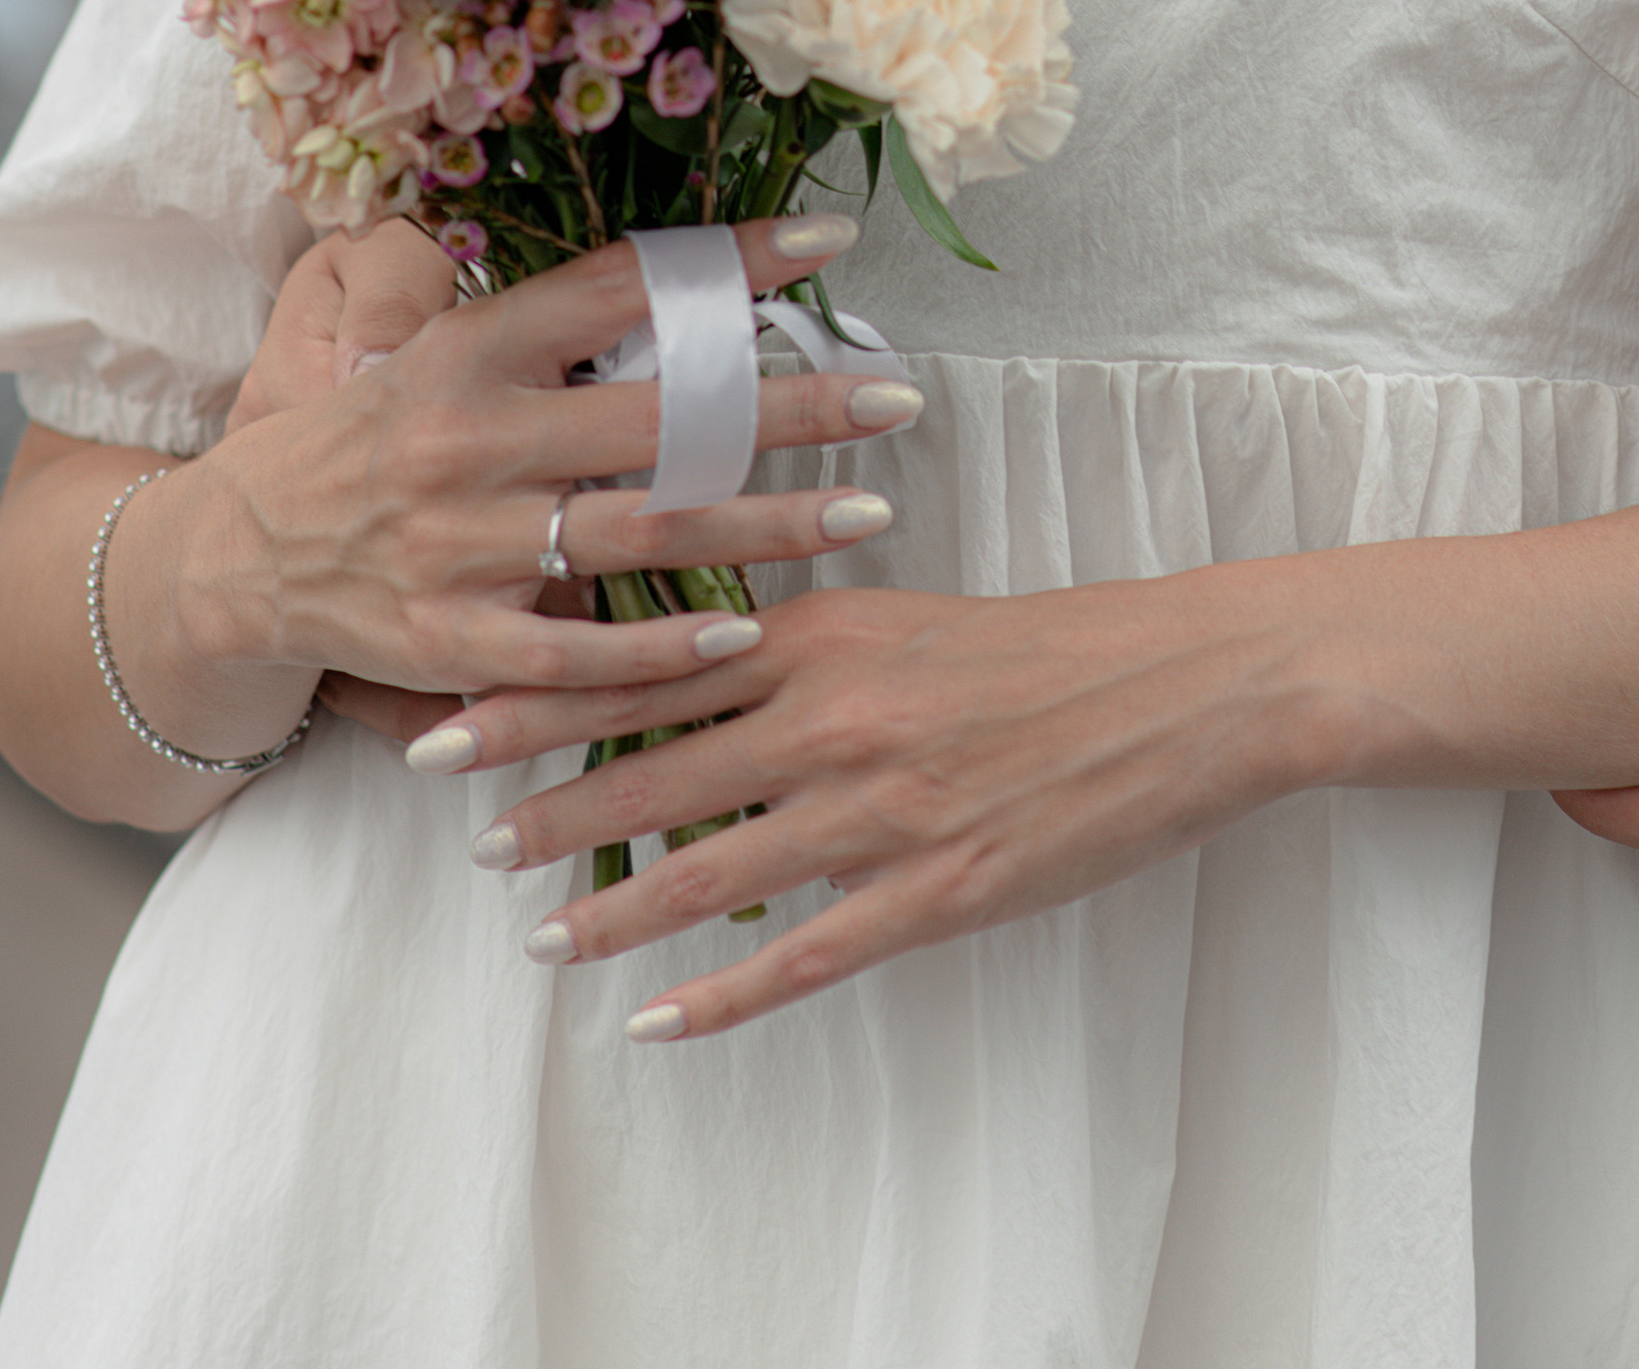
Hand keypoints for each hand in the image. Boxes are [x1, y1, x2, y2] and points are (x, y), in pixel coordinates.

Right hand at [157, 216, 927, 742]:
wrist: (237, 556)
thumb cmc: (369, 438)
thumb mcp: (437, 348)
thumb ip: (547, 328)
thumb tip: (685, 290)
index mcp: (473, 349)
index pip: (621, 287)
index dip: (728, 262)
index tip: (830, 242)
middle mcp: (469, 439)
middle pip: (662, 418)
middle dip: (789, 409)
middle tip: (896, 399)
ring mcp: (460, 546)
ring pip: (641, 535)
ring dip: (764, 527)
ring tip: (865, 510)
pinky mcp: (450, 642)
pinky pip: (579, 653)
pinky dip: (667, 650)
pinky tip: (749, 635)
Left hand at [424, 560, 1318, 1041]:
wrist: (1185, 684)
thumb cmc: (1050, 646)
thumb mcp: (911, 617)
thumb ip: (807, 645)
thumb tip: (698, 665)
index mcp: (829, 634)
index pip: (648, 666)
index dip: (540, 699)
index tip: (453, 720)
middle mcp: (838, 715)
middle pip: (654, 767)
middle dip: (548, 808)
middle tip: (468, 839)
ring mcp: (883, 810)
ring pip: (711, 868)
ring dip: (613, 910)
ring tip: (540, 939)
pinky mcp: (936, 889)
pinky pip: (802, 955)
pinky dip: (720, 995)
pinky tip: (659, 1022)